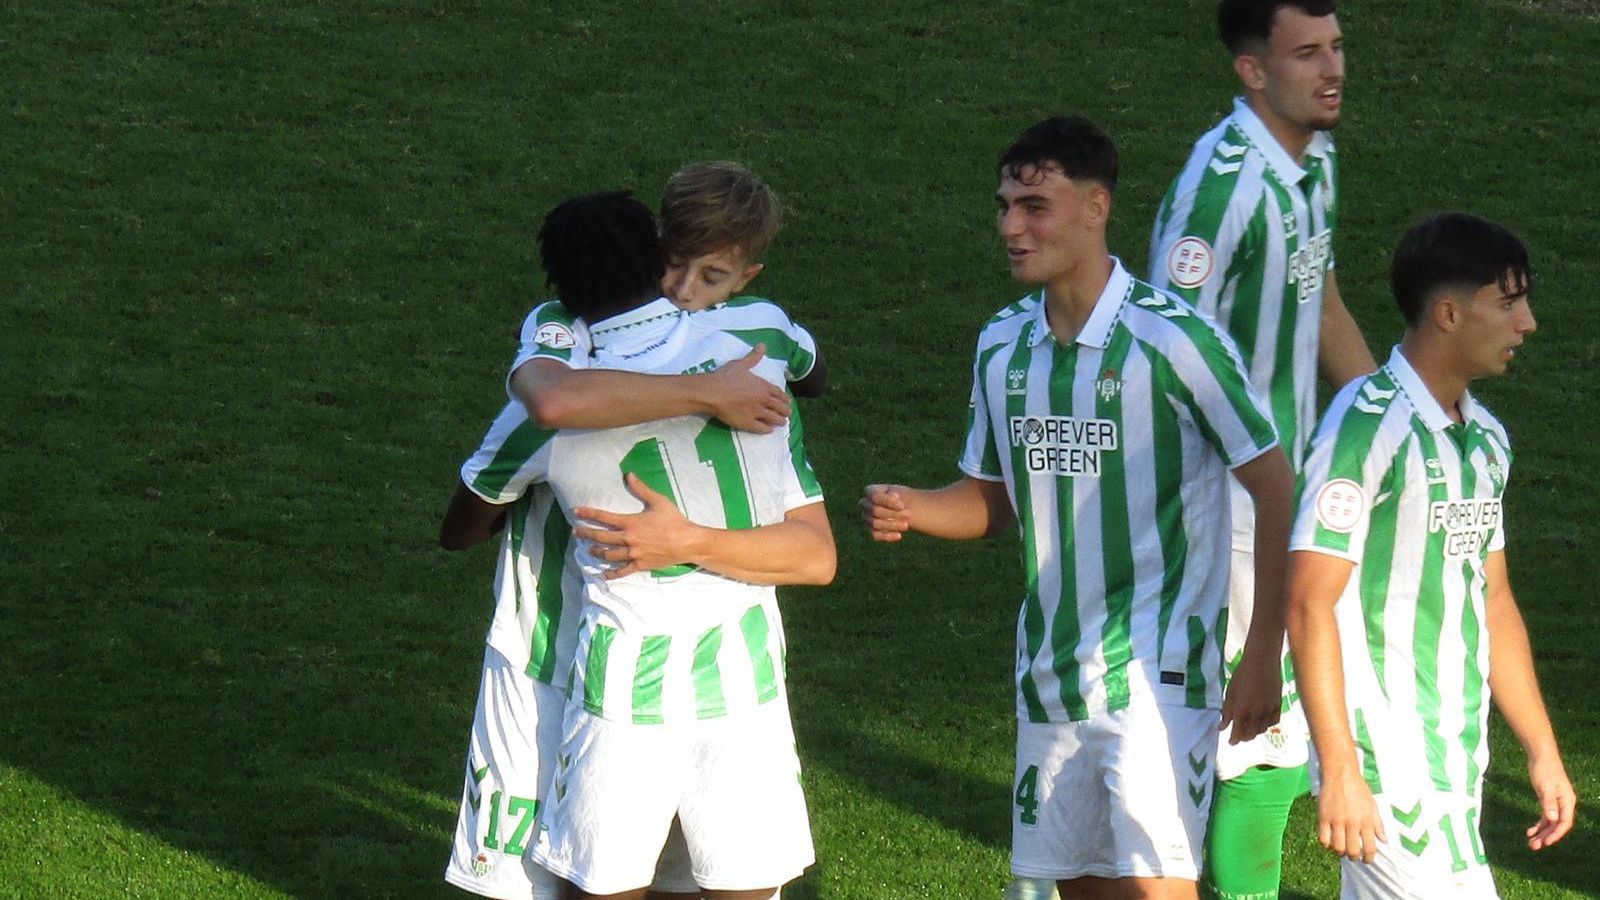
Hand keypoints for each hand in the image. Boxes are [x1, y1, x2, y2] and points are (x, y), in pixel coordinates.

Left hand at [573, 473, 704, 577]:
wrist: (687, 542)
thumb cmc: (674, 520)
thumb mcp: (658, 501)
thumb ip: (641, 489)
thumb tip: (628, 475)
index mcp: (630, 522)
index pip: (604, 517)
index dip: (588, 513)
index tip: (576, 512)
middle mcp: (628, 539)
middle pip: (601, 537)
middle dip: (586, 534)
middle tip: (576, 532)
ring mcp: (633, 554)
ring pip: (608, 554)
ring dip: (596, 552)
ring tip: (589, 550)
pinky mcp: (640, 565)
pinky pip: (622, 571)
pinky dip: (612, 573)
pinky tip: (604, 574)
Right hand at [701, 344, 789, 432]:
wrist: (712, 392)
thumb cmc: (725, 377)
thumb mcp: (741, 364)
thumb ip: (753, 357)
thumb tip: (763, 345)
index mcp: (762, 386)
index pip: (779, 393)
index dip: (784, 398)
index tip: (787, 402)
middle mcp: (763, 399)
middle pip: (780, 407)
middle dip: (785, 411)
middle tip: (787, 414)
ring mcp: (757, 412)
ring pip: (774, 419)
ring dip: (780, 421)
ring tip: (782, 423)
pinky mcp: (748, 423)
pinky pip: (762, 428)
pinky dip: (767, 429)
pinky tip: (769, 430)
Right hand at [860, 484, 912, 541]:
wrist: (904, 510)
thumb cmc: (900, 499)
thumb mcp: (900, 492)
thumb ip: (896, 493)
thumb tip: (893, 495)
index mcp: (869, 491)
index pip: (874, 497)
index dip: (888, 502)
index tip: (902, 505)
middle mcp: (864, 504)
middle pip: (875, 511)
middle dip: (893, 514)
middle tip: (909, 514)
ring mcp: (866, 518)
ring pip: (875, 524)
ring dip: (892, 525)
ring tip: (906, 525)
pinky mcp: (870, 530)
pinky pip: (875, 535)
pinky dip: (887, 536)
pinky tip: (899, 535)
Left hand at [1218, 648, 1282, 743]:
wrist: (1262, 661)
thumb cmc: (1242, 675)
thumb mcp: (1230, 692)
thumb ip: (1227, 711)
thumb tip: (1222, 727)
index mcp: (1241, 711)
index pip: (1237, 733)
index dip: (1234, 740)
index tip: (1231, 742)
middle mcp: (1256, 714)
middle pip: (1251, 734)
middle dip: (1243, 738)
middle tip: (1239, 736)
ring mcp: (1269, 710)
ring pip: (1263, 729)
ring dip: (1255, 732)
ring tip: (1249, 728)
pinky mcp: (1278, 705)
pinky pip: (1274, 721)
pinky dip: (1267, 725)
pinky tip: (1262, 721)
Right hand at [1317, 763, 1385, 862]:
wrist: (1341, 774)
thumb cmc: (1358, 788)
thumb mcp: (1373, 806)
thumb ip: (1378, 825)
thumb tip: (1384, 840)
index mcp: (1366, 821)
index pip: (1369, 848)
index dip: (1368, 858)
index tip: (1366, 860)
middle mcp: (1352, 823)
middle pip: (1352, 851)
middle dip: (1353, 857)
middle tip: (1352, 855)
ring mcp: (1337, 821)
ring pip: (1337, 847)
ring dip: (1339, 851)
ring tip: (1340, 848)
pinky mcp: (1323, 817)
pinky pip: (1323, 839)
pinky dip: (1326, 844)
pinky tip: (1329, 840)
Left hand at [1525, 751, 1575, 849]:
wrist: (1541, 756)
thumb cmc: (1544, 770)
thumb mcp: (1545, 787)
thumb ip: (1549, 803)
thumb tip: (1553, 819)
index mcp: (1567, 802)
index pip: (1564, 823)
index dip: (1556, 834)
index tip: (1546, 842)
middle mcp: (1564, 805)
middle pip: (1557, 825)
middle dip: (1546, 837)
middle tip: (1534, 846)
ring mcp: (1556, 803)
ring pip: (1551, 823)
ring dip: (1542, 833)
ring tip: (1531, 843)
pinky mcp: (1548, 801)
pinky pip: (1545, 817)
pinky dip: (1539, 825)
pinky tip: (1530, 831)